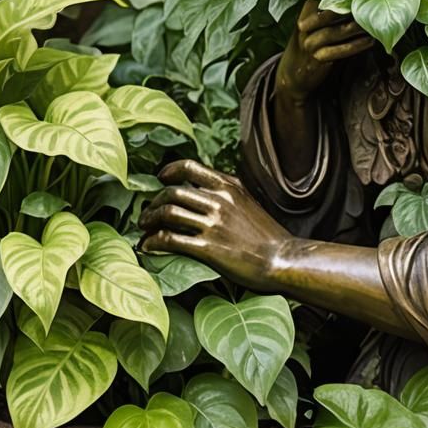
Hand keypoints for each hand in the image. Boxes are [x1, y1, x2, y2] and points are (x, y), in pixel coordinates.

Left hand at [140, 159, 293, 292]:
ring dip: (149, 221)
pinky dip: (154, 241)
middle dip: (153, 204)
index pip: (188, 167)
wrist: (283, 260)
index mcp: (228, 186)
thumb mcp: (248, 200)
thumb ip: (227, 191)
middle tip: (147, 215)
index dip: (169, 171)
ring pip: (168, 212)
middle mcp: (219, 200)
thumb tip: (205, 187)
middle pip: (172, 192)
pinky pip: (171, 239)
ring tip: (144, 230)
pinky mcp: (208, 248)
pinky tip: (149, 247)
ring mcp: (213, 224)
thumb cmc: (267, 234)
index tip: (161, 179)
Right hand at [276, 0, 372, 103]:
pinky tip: (369, 41)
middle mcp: (304, 28)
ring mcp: (309, 44)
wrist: (292, 74)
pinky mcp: (316, 60)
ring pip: (333, 32)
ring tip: (372, 23)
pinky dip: (354, 46)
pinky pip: (337, 51)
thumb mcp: (311, 26)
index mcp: (304, 14)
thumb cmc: (309, 45)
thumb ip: (327, 13)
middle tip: (368, 4)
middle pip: (327, 15)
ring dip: (354, 28)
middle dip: (347, 9)